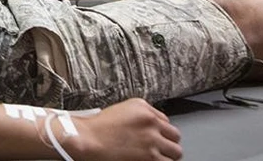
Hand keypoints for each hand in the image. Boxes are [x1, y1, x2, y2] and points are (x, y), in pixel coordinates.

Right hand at [64, 99, 180, 160]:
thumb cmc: (95, 128)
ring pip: (176, 152)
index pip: (165, 120)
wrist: (86, 139)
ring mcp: (152, 140)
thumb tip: (152, 128)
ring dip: (166, 155)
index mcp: (142, 107)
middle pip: (175, 136)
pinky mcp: (151, 157)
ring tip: (154, 157)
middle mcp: (150, 121)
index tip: (154, 137)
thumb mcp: (119, 111)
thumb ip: (139, 116)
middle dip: (167, 143)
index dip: (159, 131)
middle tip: (157, 149)